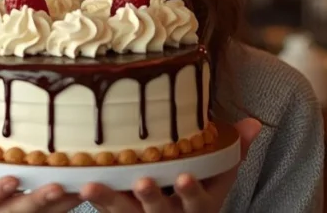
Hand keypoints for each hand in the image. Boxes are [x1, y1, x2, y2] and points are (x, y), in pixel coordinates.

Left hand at [79, 118, 262, 212]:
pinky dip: (89, 199)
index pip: (196, 202)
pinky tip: (71, 184)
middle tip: (141, 182)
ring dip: (107, 200)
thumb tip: (255, 123)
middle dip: (150, 198)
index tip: (184, 176)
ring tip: (90, 186)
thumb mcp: (219, 177)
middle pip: (158, 211)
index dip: (190, 192)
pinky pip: (102, 211)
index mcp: (196, 207)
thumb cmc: (198, 192)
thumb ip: (235, 151)